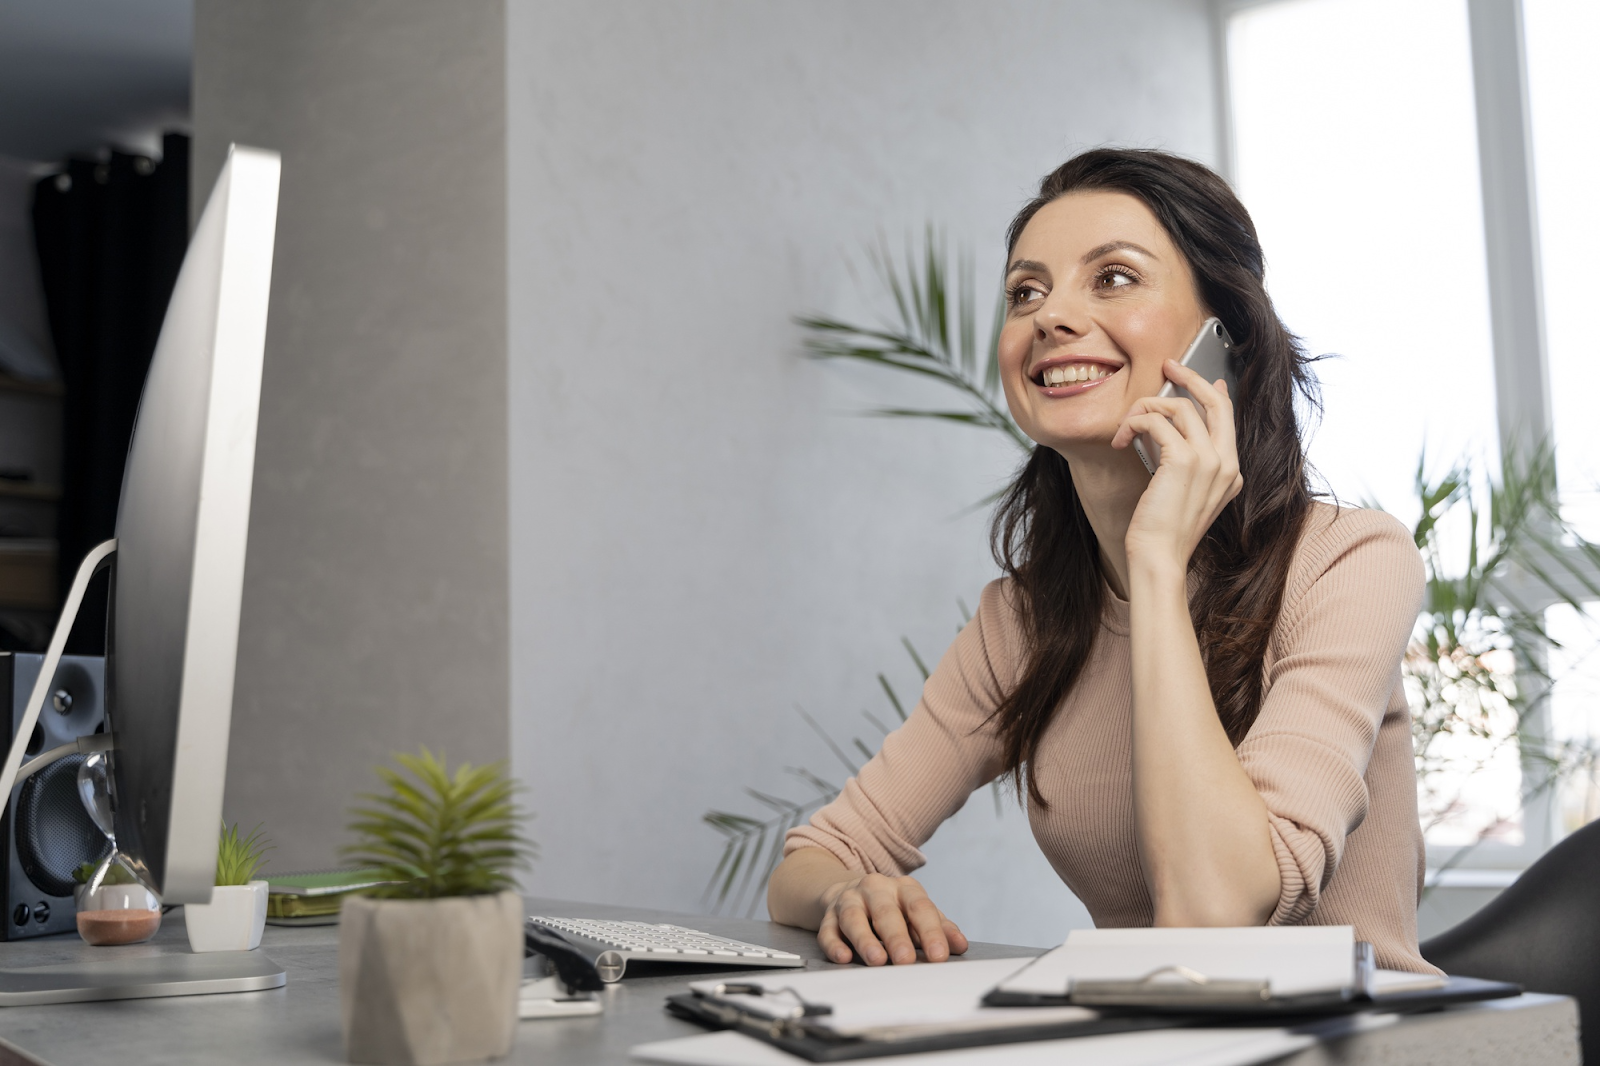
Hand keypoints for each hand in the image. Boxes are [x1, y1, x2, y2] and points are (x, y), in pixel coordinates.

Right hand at [816, 873, 967, 964]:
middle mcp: (875, 889)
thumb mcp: (917, 912)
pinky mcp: (828, 916)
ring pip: (854, 918)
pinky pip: (828, 930)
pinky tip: (843, 957)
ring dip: (865, 940)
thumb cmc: (892, 908)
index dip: (930, 932)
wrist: (849, 891)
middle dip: (896, 937)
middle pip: (886, 912)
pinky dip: (834, 945)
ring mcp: (849, 900)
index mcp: (903, 888)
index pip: (920, 907)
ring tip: (877, 960)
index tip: (939, 956)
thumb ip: (939, 928)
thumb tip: (960, 945)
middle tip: (906, 961)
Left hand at [1110, 360, 1242, 568]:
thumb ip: (1183, 461)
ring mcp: (1209, 461)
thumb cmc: (1163, 531)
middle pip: (1215, 401)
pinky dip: (1133, 423)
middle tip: (1168, 365)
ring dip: (1145, 410)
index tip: (1193, 378)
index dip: (1210, 391)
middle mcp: (1226, 464)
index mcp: (1231, 473)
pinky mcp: (1184, 460)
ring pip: (1179, 408)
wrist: (1159, 557)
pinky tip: (1121, 439)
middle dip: (1189, 377)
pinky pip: (1156, 421)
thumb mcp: (1181, 493)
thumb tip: (1169, 426)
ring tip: (1125, 429)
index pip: (1227, 417)